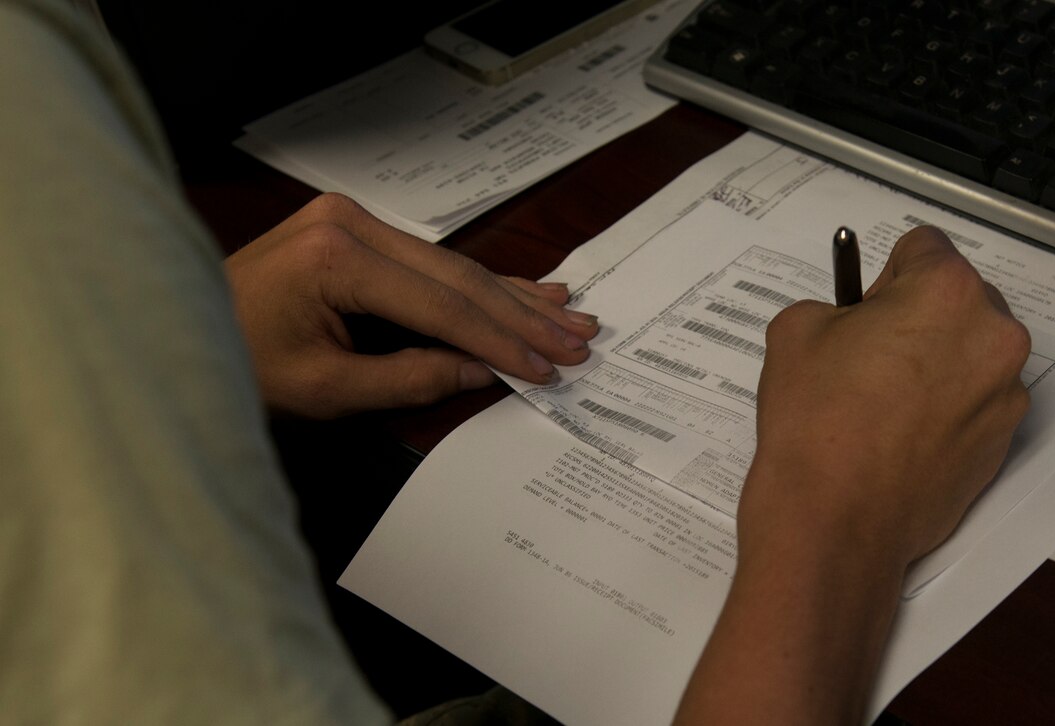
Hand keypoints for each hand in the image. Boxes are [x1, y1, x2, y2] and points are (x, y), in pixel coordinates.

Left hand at [224, 193, 597, 417]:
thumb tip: (483, 369)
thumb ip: (411, 378)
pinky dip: (475, 285)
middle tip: (580, 338)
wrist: (178, 331)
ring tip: (567, 314)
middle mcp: (350, 223)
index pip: (443, 306)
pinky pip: (429, 263)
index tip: (548, 367)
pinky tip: (520, 288)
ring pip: (452, 266)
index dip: (501, 341)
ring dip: (511, 295)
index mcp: (338, 257)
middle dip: (522, 314)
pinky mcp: (353, 230)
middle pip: (458, 277)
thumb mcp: (326, 390)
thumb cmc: (240, 366)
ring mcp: (351, 220)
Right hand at [674, 226, 1030, 724]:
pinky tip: (895, 436)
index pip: (922, 245)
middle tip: (864, 355)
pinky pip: (972, 402)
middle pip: (956, 298)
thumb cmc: (813, 422)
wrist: (833, 522)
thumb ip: (833, 305)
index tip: (863, 303)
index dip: (882, 272)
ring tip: (877, 402)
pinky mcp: (1002, 443)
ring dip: (933, 361)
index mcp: (946, 292)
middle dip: (915, 315)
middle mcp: (992, 335)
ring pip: (967, 352)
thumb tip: (852, 321)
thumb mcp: (794, 332)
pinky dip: (942, 407)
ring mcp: (1004, 394)